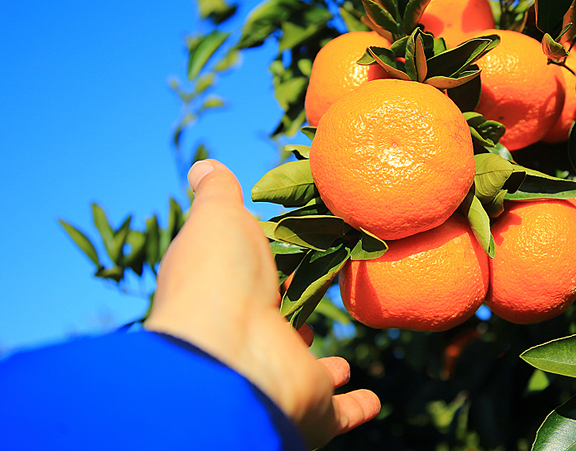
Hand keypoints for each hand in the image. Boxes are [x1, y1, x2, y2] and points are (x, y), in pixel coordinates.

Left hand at [144, 159, 379, 447]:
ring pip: (307, 375)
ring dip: (324, 370)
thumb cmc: (218, 276)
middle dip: (293, 323)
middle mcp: (252, 338)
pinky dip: (357, 407)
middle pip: (279, 329)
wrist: (226, 354)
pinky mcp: (311, 404)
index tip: (287, 261)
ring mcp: (282, 373)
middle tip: (312, 312)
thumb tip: (204, 165)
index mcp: (228, 294)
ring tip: (340, 365)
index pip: (250, 283)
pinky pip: (339, 411)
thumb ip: (218, 193)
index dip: (265, 273)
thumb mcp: (218, 217)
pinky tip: (371, 400)